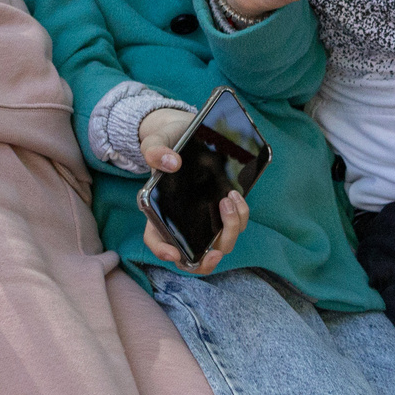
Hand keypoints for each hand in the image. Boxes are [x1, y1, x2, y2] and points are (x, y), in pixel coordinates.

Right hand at [139, 107, 249, 272]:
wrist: (184, 136)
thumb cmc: (165, 145)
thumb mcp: (154, 143)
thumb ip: (155, 152)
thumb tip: (172, 163)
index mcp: (158, 215)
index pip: (157, 241)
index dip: (164, 253)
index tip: (174, 253)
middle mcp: (181, 224)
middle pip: (195, 256)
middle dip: (208, 258)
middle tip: (215, 250)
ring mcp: (204, 221)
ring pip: (220, 244)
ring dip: (230, 229)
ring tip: (229, 199)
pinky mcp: (221, 213)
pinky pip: (234, 226)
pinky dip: (239, 216)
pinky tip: (236, 196)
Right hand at [141, 194, 246, 274]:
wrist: (164, 196)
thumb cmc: (159, 219)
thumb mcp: (152, 232)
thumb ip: (158, 247)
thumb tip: (173, 256)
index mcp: (190, 254)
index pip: (203, 266)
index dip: (210, 264)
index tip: (214, 254)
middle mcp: (207, 245)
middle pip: (226, 245)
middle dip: (230, 226)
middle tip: (224, 204)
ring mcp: (218, 232)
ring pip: (236, 231)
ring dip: (238, 215)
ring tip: (229, 197)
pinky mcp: (226, 218)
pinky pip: (241, 218)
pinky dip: (241, 207)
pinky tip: (233, 195)